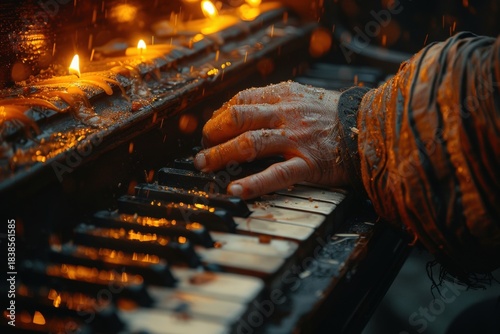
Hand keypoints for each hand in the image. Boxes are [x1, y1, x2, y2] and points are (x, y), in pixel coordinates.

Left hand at [193, 81, 347, 198]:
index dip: (219, 115)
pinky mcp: (308, 163)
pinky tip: (235, 190)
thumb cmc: (332, 114)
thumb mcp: (302, 96)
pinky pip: (277, 174)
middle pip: (238, 119)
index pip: (240, 100)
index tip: (210, 129)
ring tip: (204, 165)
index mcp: (283, 96)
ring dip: (221, 155)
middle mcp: (285, 114)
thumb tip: (240, 109)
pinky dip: (254, 183)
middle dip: (213, 133)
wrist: (368, 126)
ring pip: (250, 144)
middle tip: (201, 148)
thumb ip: (273, 101)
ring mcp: (296, 138)